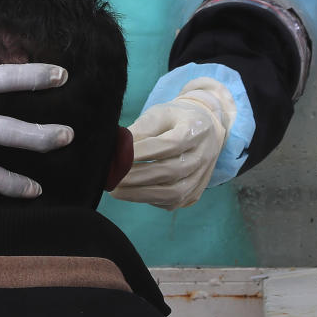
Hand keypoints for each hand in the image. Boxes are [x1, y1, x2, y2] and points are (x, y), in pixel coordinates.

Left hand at [111, 86, 230, 209]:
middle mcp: (203, 156)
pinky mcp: (194, 193)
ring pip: (173, 193)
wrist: (204, 130)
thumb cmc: (174, 120)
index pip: (170, 144)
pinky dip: (149, 200)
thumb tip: (118, 148)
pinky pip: (171, 202)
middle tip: (112, 178)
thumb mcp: (158, 114)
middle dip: (137, 177)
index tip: (118, 157)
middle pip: (171, 171)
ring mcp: (201, 177)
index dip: (143, 153)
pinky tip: (132, 193)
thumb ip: (140, 130)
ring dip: (141, 194)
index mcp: (195, 130)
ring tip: (116, 190)